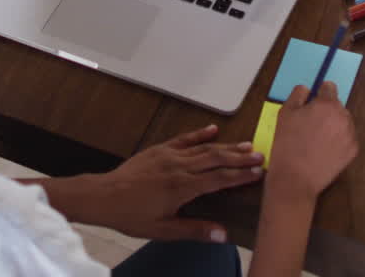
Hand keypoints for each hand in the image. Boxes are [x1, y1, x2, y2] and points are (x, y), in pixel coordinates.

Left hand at [82, 124, 263, 241]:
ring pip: (204, 147)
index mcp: (182, 187)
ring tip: (247, 144)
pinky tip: (213, 130)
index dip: (241, 175)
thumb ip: (194, 230)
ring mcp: (169, 155)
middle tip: (260, 156)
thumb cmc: (131, 215)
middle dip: (240, 157)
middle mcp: (179, 167)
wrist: (103, 196)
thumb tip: (222, 234)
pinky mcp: (159, 149)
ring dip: (226, 146)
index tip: (259, 172)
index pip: (219, 179)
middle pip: (216, 159)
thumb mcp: (163, 230)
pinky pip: (184, 139)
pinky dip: (200, 134)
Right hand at [267, 83, 357, 200]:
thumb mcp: (285, 113)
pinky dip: (339, 140)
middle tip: (311, 124)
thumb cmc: (287, 144)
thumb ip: (297, 95)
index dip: (319, 92)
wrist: (295, 178)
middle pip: (337, 105)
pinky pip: (347, 138)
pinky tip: (324, 149)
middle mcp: (343, 117)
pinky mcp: (353, 151)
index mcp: (327, 104)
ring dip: (334, 124)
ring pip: (344, 121)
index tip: (312, 102)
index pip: (329, 87)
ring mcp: (351, 135)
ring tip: (317, 138)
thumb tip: (307, 89)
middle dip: (326, 110)